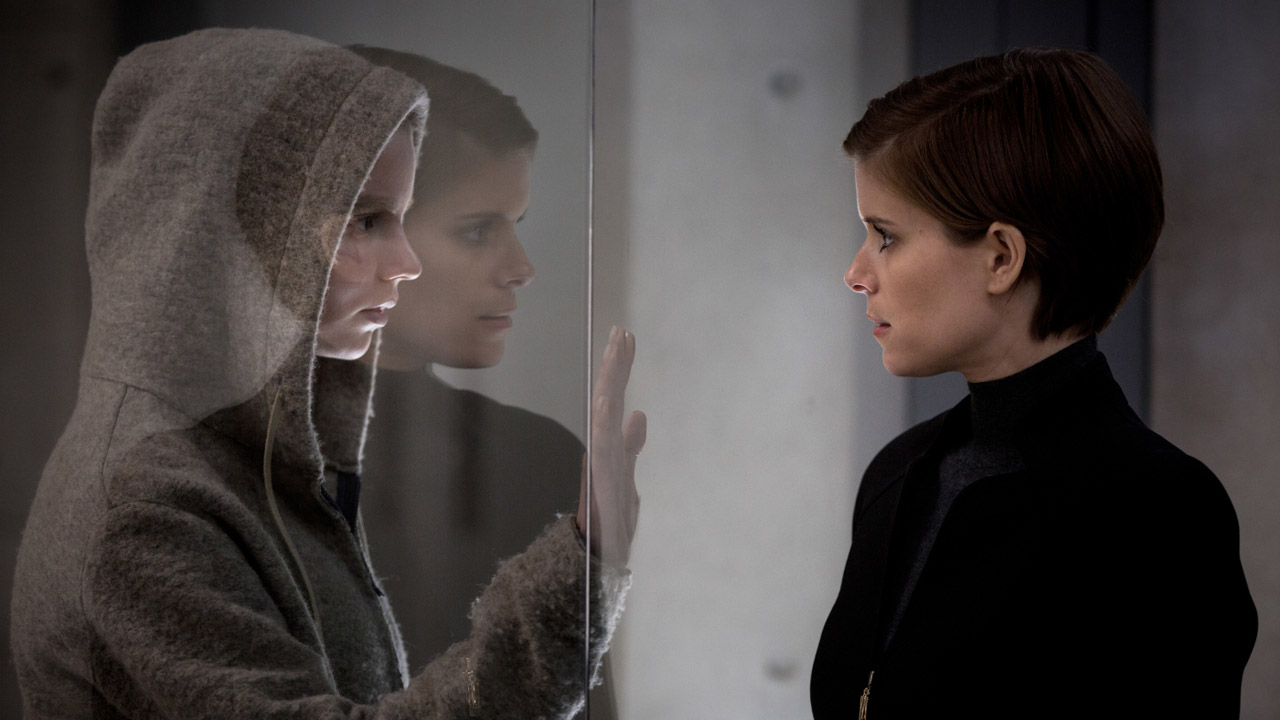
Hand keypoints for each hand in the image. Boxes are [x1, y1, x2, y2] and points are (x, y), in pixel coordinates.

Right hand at [577, 326, 645, 565]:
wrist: (599, 558)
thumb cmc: (611, 519)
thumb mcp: (627, 476)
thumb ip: (631, 446)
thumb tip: (639, 415)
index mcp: (611, 445)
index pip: (616, 398)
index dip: (620, 368)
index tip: (625, 337)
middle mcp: (604, 449)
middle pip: (609, 399)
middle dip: (616, 366)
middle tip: (620, 332)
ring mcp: (601, 464)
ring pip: (605, 416)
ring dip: (610, 384)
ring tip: (614, 354)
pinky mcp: (601, 483)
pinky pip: (602, 448)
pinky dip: (604, 424)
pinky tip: (607, 401)